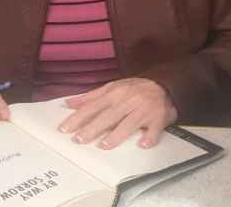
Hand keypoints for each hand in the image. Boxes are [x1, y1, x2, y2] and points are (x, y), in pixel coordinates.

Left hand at [58, 78, 177, 149]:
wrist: (165, 85)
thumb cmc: (135, 89)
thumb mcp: (112, 87)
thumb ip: (91, 96)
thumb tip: (69, 104)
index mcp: (115, 93)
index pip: (93, 106)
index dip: (78, 118)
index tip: (65, 129)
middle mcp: (128, 100)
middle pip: (108, 116)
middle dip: (92, 128)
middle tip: (79, 140)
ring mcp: (143, 109)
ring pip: (129, 123)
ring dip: (117, 134)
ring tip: (104, 145)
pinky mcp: (158, 118)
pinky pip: (154, 129)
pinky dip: (150, 137)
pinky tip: (143, 144)